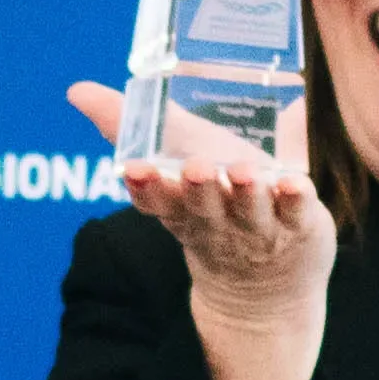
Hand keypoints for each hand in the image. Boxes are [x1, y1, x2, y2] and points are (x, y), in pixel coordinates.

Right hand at [70, 82, 331, 379]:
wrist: (267, 287)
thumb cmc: (214, 208)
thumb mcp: (171, 169)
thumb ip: (131, 127)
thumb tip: (78, 91)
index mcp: (182, 208)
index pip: (157, 200)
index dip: (146, 187)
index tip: (133, 169)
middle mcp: (218, 221)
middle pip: (203, 206)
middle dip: (197, 188)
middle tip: (194, 168)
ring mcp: (260, 228)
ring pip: (250, 210)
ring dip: (244, 193)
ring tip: (241, 172)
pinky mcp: (300, 226)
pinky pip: (297, 212)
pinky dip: (294, 198)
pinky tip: (294, 182)